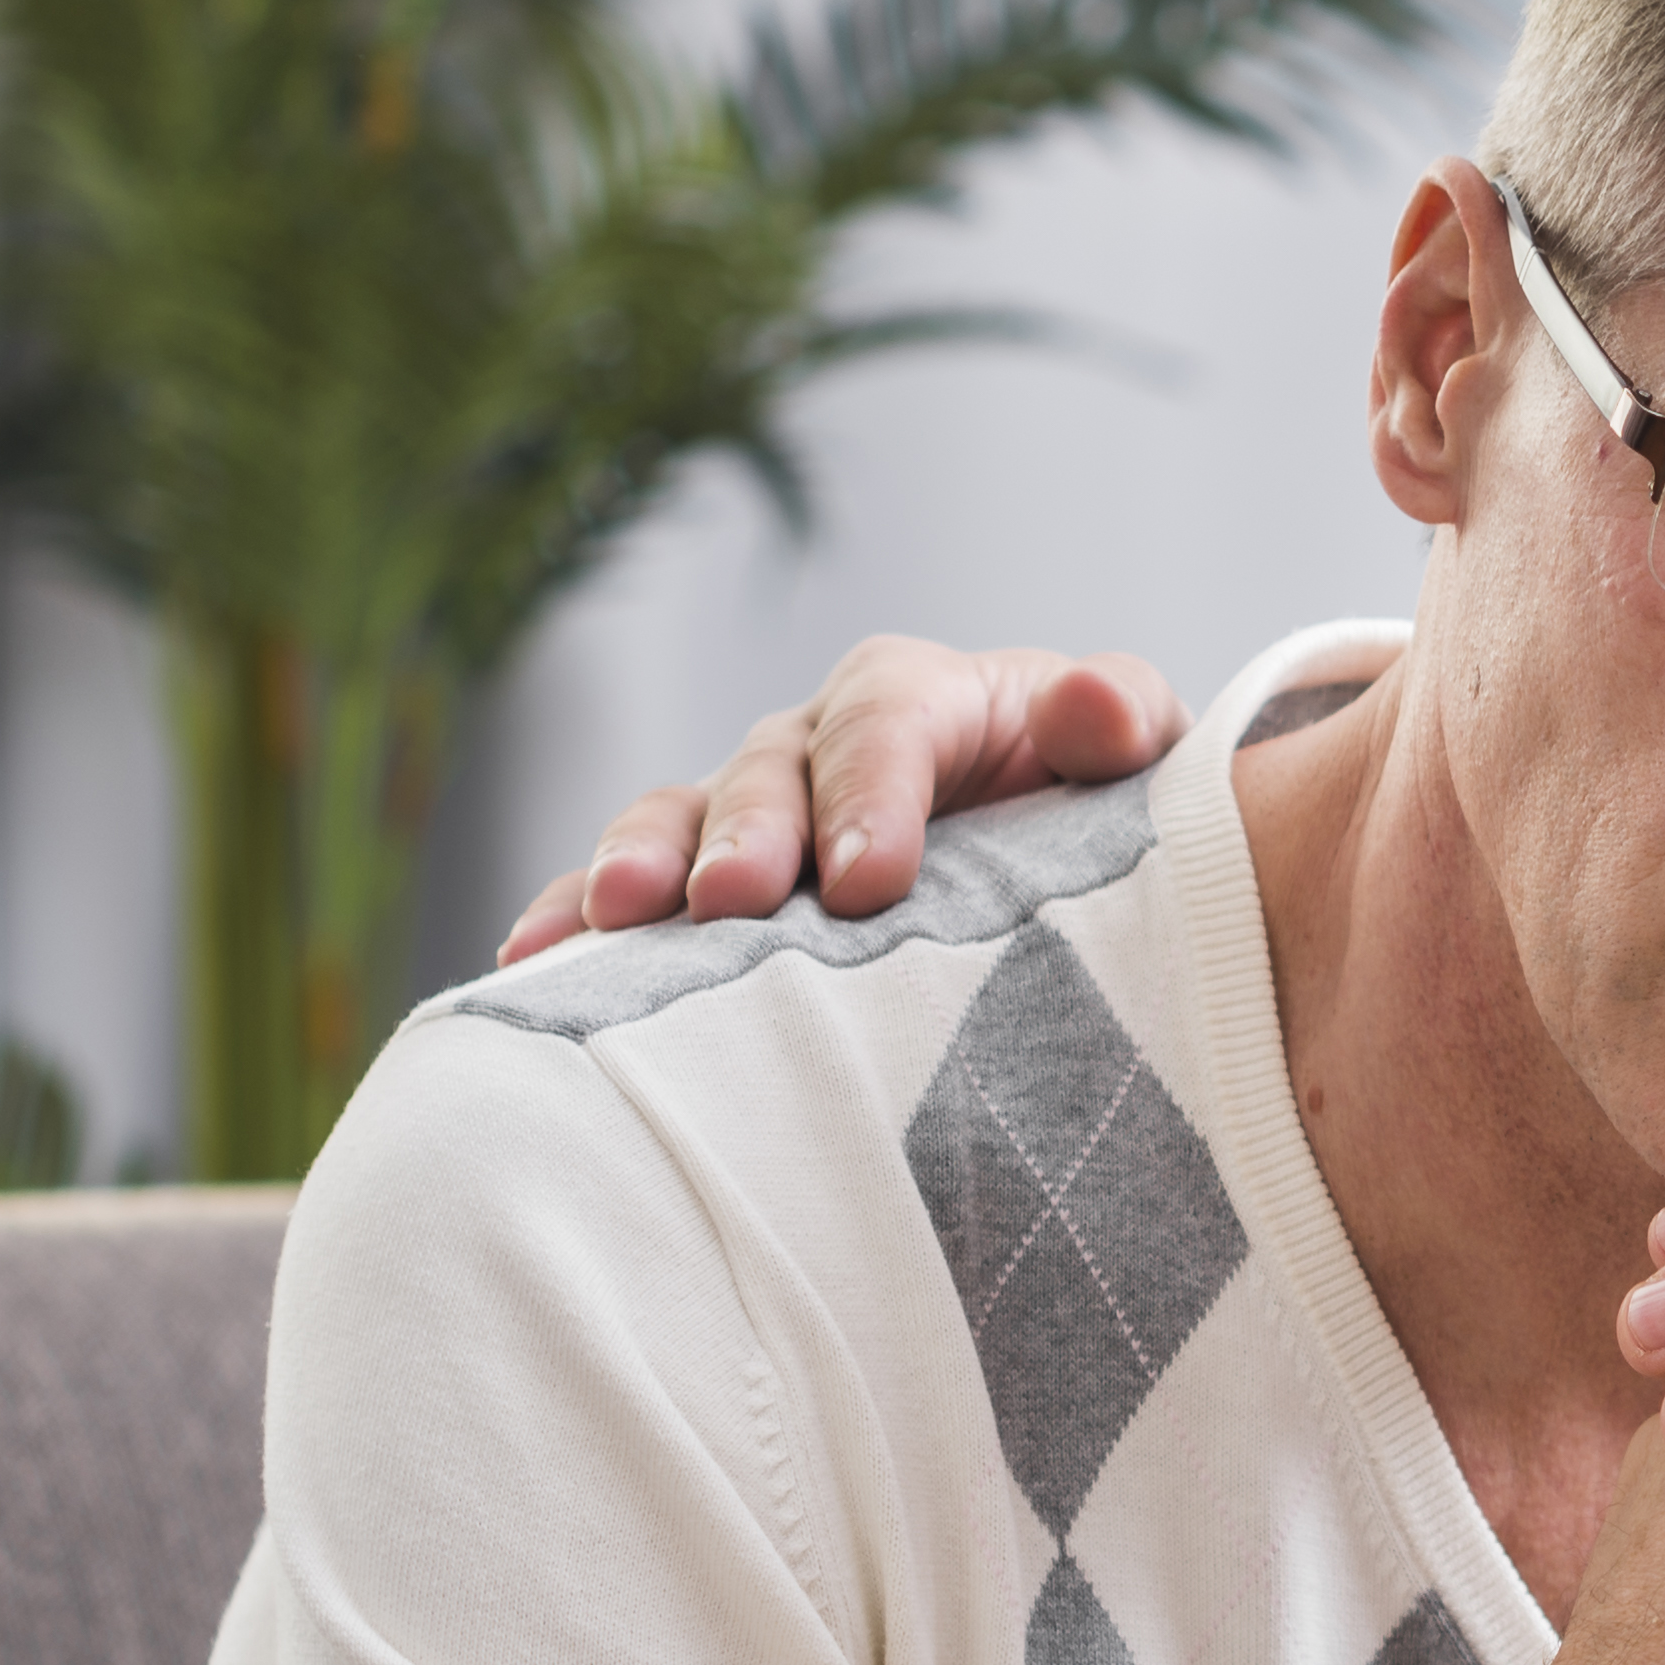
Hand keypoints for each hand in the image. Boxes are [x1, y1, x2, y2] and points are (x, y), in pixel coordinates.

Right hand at [493, 638, 1187, 962]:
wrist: (1062, 885)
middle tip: (734, 900)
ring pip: (678, 817)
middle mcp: (819, 744)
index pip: (887, 721)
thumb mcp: (1135, 768)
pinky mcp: (701, 890)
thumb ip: (1122, 724)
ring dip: (640, 864)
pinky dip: (573, 920)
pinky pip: (625, 893)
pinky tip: (529, 965)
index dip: (872, 792)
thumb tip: (1089, 705)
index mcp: (924, 700)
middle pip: (769, 768)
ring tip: (617, 920)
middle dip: (747, 830)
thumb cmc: (1098, 823)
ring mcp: (750, 814)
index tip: (870, 880)